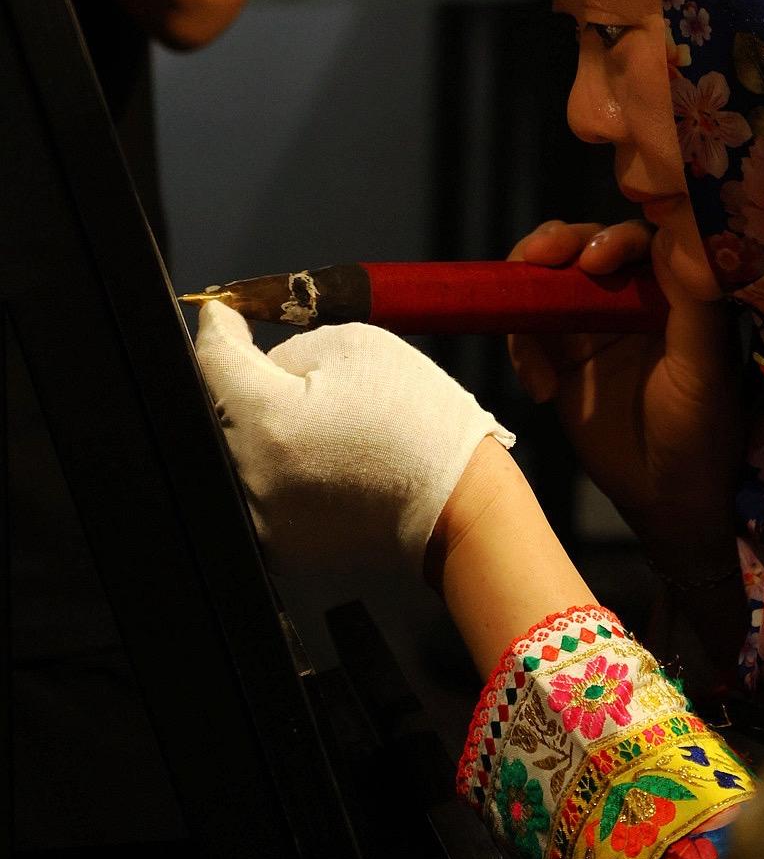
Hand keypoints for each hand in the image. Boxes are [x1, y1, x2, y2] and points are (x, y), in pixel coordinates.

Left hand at [194, 302, 513, 575]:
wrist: (453, 505)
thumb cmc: (418, 420)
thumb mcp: (356, 346)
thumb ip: (288, 348)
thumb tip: (257, 362)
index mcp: (268, 420)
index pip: (213, 360)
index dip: (219, 327)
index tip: (222, 314)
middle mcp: (251, 476)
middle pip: (218, 408)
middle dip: (239, 379)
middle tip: (270, 361)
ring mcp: (260, 519)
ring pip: (235, 451)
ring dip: (256, 425)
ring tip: (305, 414)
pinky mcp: (277, 545)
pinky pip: (256, 490)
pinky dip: (274, 465)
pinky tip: (315, 453)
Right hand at [507, 219, 742, 577]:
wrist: (664, 498)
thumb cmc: (699, 432)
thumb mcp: (702, 368)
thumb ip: (691, 304)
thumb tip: (672, 239)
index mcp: (672, 292)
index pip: (640, 241)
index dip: (612, 237)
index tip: (592, 258)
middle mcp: (630, 298)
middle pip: (586, 246)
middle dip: (557, 244)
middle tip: (533, 259)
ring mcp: (592, 324)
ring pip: (550, 280)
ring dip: (528, 290)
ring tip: (523, 326)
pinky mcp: (560, 355)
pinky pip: (528, 330)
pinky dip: (521, 348)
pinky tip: (540, 388)